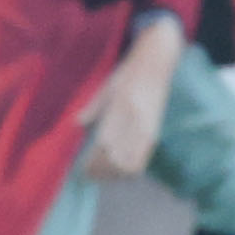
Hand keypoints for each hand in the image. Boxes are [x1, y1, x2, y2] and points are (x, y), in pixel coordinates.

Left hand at [85, 12, 185, 178]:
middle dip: (102, 171)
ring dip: (115, 174)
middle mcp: (135, 119)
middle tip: (89, 174)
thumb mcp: (107, 85)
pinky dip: (130, 170)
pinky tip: (118, 169)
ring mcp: (147, 127)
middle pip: (117, 159)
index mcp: (120, 106)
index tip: (83, 169)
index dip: (93, 162)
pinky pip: (143, 160)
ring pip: (131, 164)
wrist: (158, 60)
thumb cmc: (129, 71)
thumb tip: (76, 123)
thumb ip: (93, 106)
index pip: (105, 144)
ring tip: (103, 173)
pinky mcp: (155, 131)